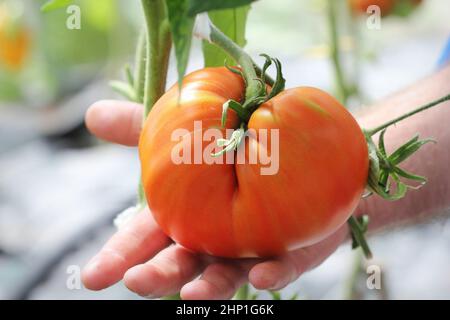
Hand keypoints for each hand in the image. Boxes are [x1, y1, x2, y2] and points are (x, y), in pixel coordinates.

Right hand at [82, 100, 349, 299]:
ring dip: (209, 287)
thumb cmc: (227, 148)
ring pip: (225, 274)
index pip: (144, 240)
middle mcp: (211, 238)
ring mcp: (248, 248)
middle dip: (158, 276)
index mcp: (182, 215)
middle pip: (180, 263)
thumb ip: (140, 128)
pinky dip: (272, 274)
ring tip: (194, 293)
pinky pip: (282, 266)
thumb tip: (92, 114)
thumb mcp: (182, 134)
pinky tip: (263, 277)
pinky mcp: (288, 250)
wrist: (290, 150)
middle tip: (136, 282)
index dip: (119, 257)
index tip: (92, 277)